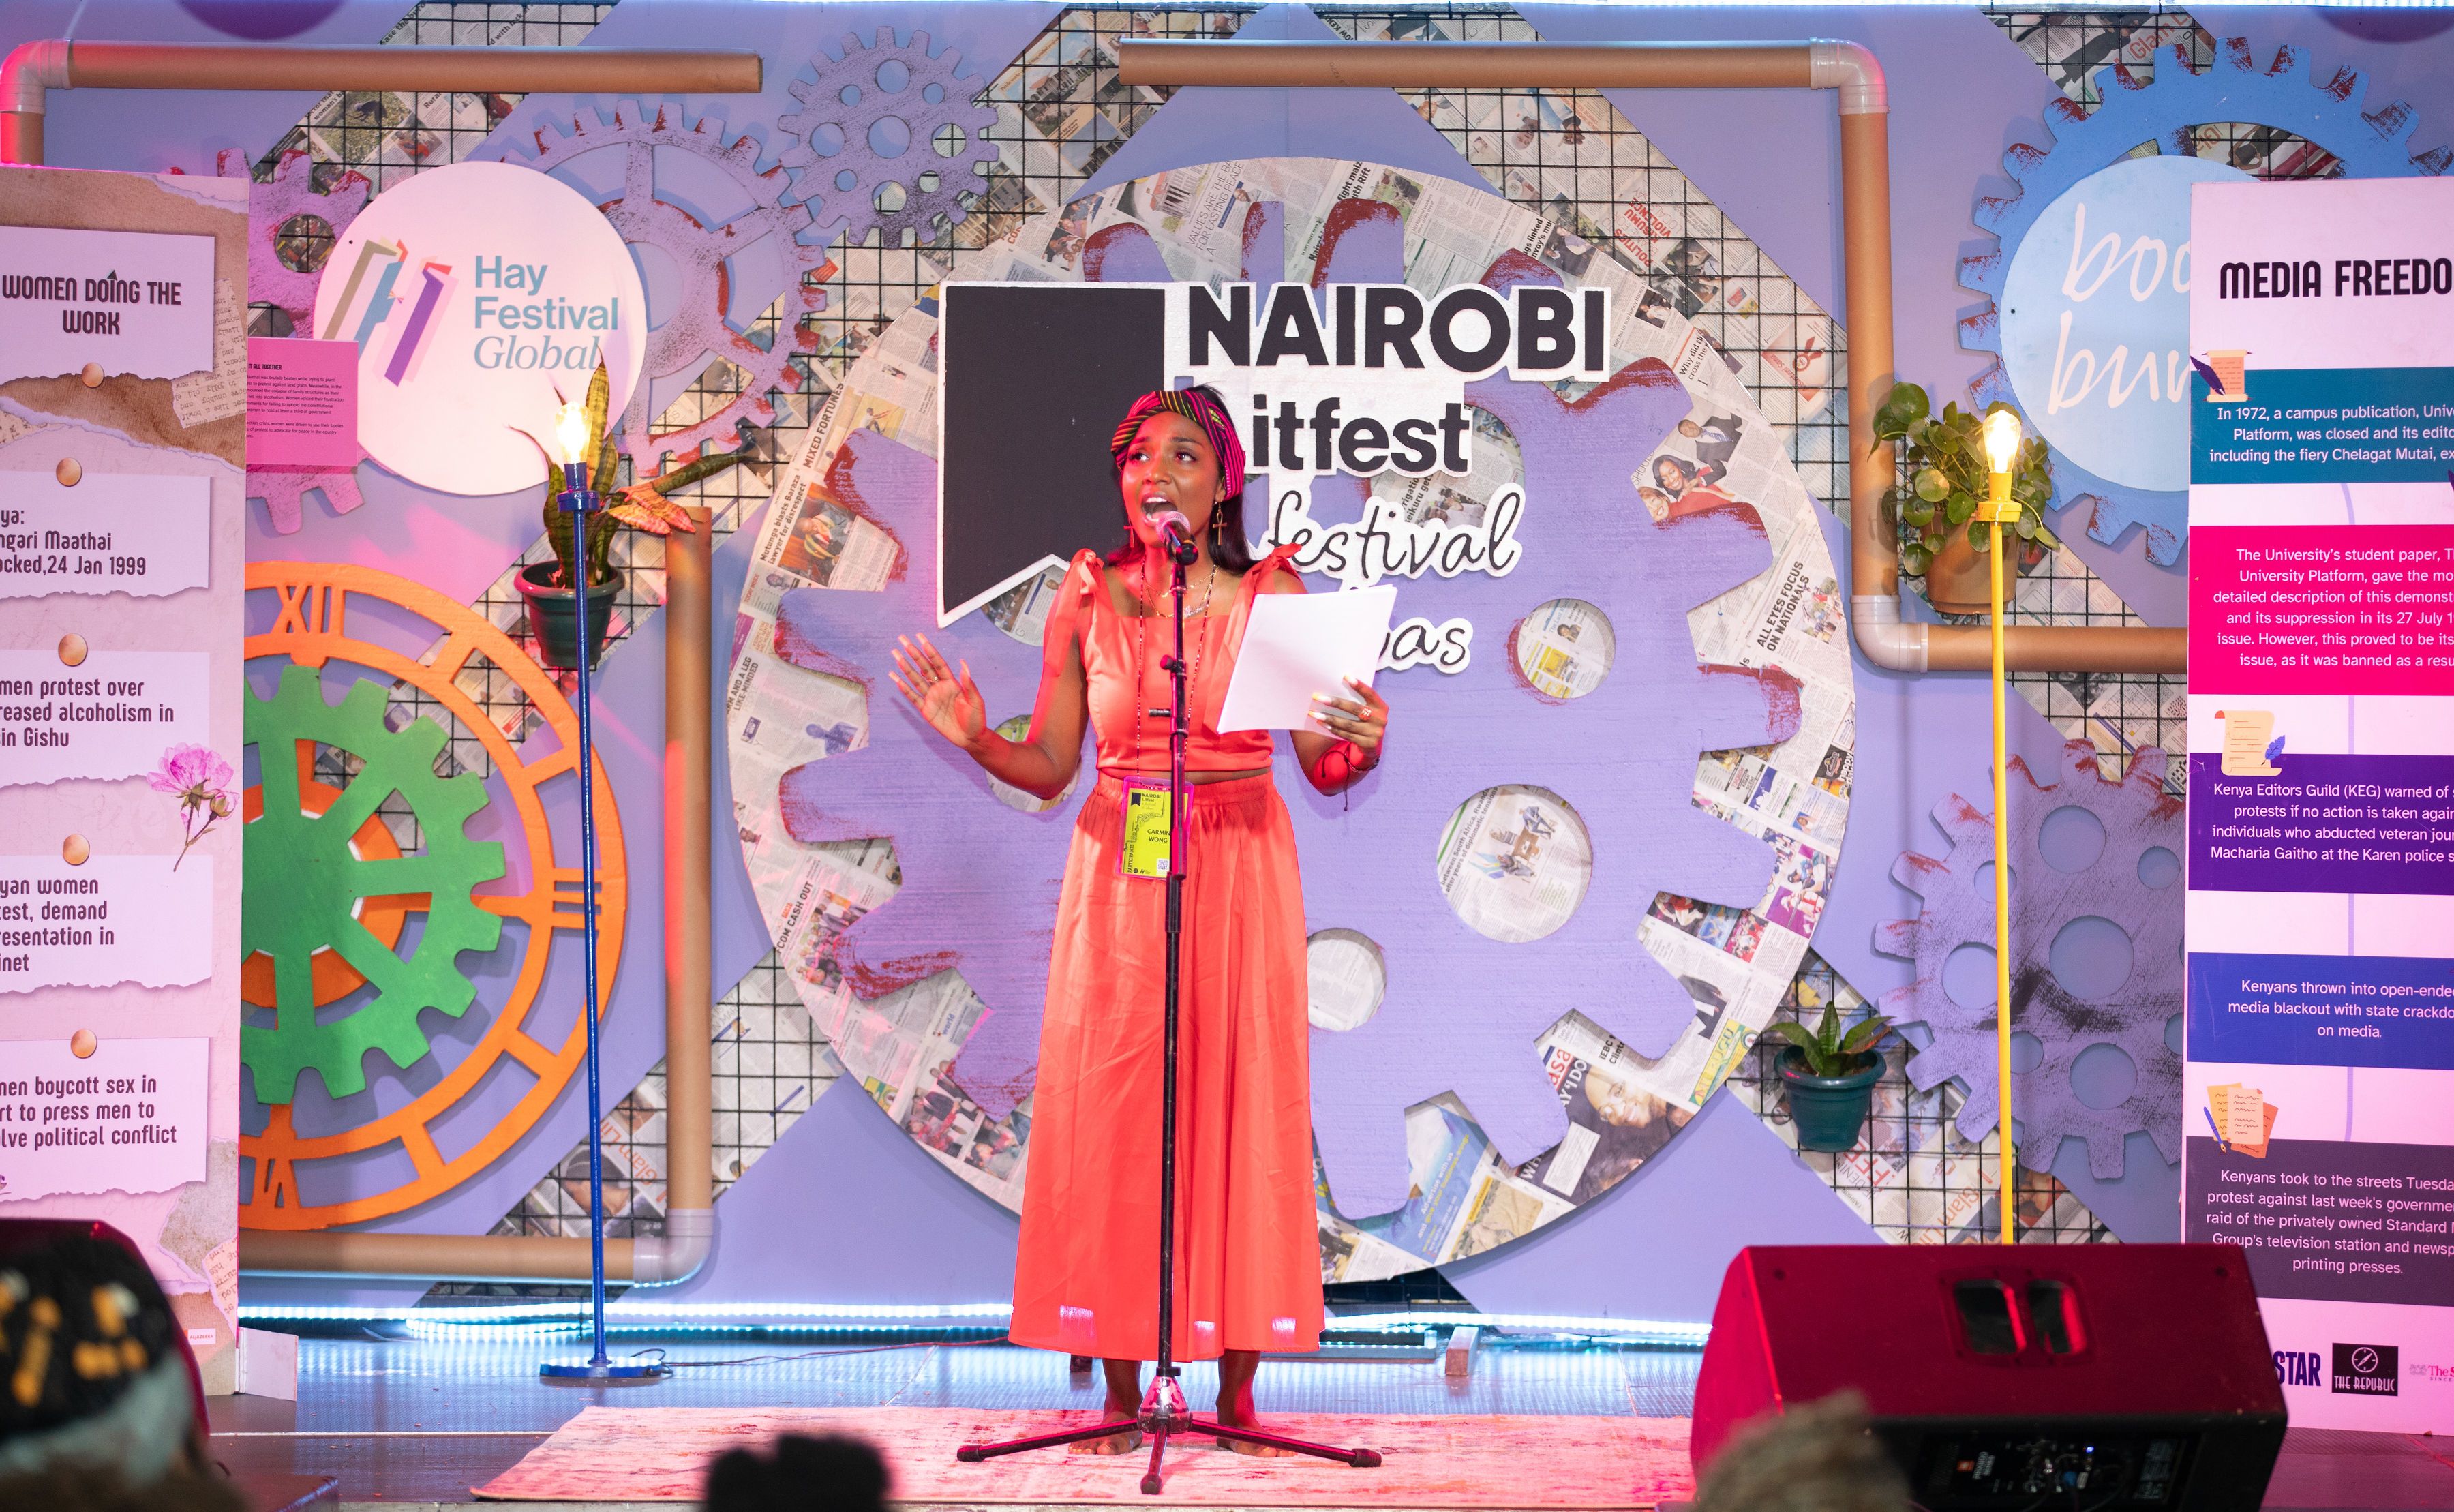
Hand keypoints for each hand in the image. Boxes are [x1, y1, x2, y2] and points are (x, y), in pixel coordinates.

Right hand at [890, 633, 987, 749]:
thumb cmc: (976, 719)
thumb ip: (969, 685)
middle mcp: (940, 687)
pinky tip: (894, 678)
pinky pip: (912, 697)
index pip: (938, 663)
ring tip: (895, 654)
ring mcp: (931, 698)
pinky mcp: (926, 710)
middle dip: (913, 653)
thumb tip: (964, 665)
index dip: (930, 650)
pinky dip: (903, 688)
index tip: (921, 638)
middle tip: (902, 639)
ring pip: (915, 679)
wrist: (970, 738)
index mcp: (952, 683)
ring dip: (905, 667)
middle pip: (924, 667)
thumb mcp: (976, 701)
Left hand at [1309, 676, 1387, 754]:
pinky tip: (1323, 724)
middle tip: (1319, 698)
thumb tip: (1336, 688)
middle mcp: (1380, 719)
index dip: (1359, 686)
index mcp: (1381, 707)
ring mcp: (1375, 733)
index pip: (1370, 694)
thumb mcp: (1369, 710)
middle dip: (1336, 703)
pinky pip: (1347, 735)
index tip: (1345, 676)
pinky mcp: (1368, 744)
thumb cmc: (1366, 721)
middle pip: (1356, 709)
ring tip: (1315, 714)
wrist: (1374, 745)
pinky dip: (1333, 729)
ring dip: (1330, 718)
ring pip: (1348, 724)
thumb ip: (1359, 701)